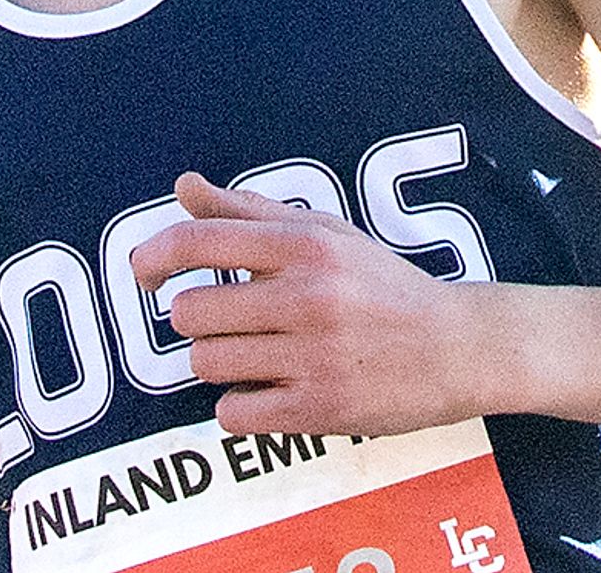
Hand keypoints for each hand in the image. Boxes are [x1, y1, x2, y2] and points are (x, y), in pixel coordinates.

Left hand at [131, 172, 496, 436]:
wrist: (456, 347)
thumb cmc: (380, 285)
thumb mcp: (324, 233)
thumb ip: (248, 211)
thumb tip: (185, 186)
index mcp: (305, 245)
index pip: (200, 243)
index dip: (153, 257)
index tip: (144, 274)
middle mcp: (307, 296)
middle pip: (191, 313)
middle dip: (197, 320)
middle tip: (229, 323)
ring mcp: (313, 355)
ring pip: (207, 363)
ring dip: (219, 363)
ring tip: (256, 356)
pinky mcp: (319, 409)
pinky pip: (233, 414)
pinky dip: (239, 407)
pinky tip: (268, 392)